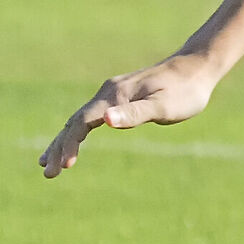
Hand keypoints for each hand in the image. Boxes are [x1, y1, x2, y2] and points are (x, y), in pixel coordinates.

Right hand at [40, 51, 222, 177]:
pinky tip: (74, 143)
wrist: (197, 69)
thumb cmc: (185, 91)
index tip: (64, 166)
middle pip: (74, 122)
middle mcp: (108, 93)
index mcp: (114, 95)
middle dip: (59, 147)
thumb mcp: (164, 107)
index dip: (70, 144)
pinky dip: (76, 132)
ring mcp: (112, 94)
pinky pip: (89, 117)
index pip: (82, 122)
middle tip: (47, 174)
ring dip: (62, 141)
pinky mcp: (119, 98)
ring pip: (78, 120)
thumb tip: (107, 121)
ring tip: (46, 163)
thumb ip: (136, 114)